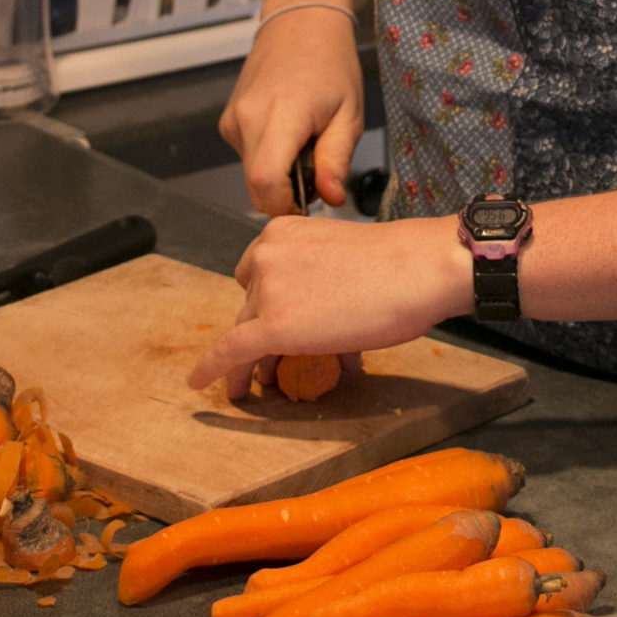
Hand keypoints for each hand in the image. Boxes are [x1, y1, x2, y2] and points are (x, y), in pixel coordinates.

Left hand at [187, 214, 472, 400]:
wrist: (415, 270)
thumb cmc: (395, 263)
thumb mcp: (339, 256)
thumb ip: (313, 279)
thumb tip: (315, 318)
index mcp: (280, 232)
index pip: (259, 275)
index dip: (265, 304)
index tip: (266, 322)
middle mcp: (264, 256)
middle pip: (251, 305)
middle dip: (263, 331)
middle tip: (275, 358)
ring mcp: (266, 291)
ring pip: (248, 333)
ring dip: (256, 359)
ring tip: (258, 384)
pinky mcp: (270, 326)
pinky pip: (230, 352)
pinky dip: (213, 369)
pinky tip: (200, 383)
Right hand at [219, 6, 365, 213]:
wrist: (300, 23)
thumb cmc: (329, 62)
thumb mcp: (348, 114)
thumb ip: (336, 160)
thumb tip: (330, 198)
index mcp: (281, 114)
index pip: (264, 182)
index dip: (285, 205)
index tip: (307, 203)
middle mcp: (247, 118)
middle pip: (254, 186)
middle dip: (284, 195)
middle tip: (315, 173)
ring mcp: (233, 120)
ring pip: (250, 174)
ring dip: (278, 174)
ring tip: (305, 143)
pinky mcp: (228, 121)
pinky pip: (247, 155)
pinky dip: (269, 157)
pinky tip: (289, 133)